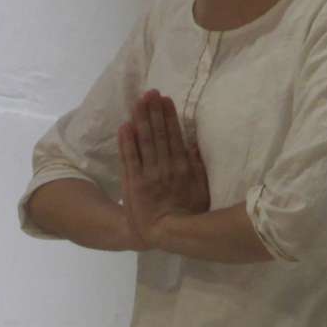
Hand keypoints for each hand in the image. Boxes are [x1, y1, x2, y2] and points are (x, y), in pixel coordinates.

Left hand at [118, 90, 210, 245]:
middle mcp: (166, 166)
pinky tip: (125, 126)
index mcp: (183, 166)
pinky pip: (130, 158)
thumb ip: (199, 166)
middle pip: (159, 134)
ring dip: (141, 120)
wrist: (169, 233)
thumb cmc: (189, 213)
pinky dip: (127, 142)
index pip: (174, 135)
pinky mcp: (135, 182)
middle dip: (153, 112)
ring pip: (144, 141)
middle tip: (149, 92)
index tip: (164, 99)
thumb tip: (195, 143)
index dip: (168, 116)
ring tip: (138, 102)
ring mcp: (150, 173)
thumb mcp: (202, 189)